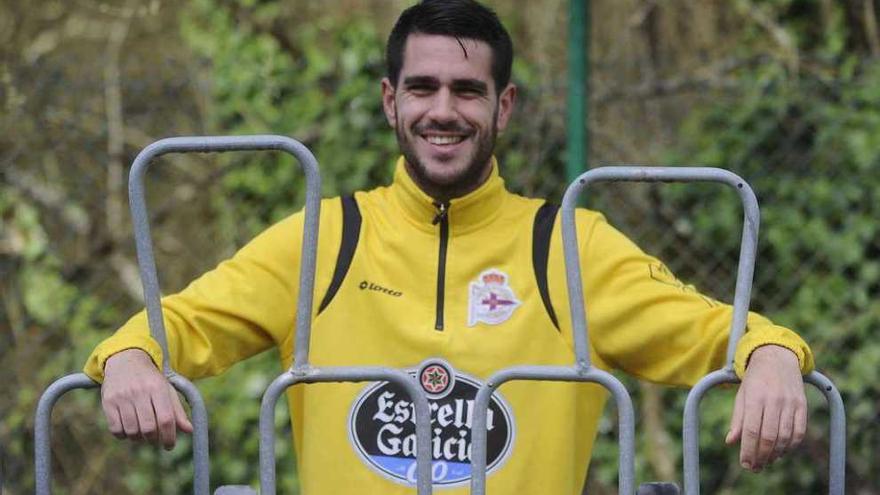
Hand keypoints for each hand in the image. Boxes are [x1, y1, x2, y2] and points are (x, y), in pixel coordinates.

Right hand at [101, 348, 192, 449]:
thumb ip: (177, 410)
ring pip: (132, 431)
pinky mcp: (108, 402)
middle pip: (148, 428)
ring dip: (138, 438)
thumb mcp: (167, 390)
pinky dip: (123, 435)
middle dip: (153, 439)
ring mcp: (122, 397)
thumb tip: (189, 430)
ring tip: (142, 433)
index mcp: (158, 388)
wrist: (125, 360)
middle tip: (155, 439)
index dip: (169, 437)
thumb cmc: (150, 379)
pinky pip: (116, 429)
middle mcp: (140, 392)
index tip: (169, 445)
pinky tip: (128, 429)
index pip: (166, 419)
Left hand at [725, 345, 806, 471]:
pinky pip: (799, 432)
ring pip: (785, 437)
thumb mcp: (741, 395)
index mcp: (755, 397)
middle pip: (769, 437)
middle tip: (755, 467)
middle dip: (761, 457)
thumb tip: (731, 442)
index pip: (751, 430)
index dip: (748, 450)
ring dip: (776, 454)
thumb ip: (737, 419)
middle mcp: (774, 400)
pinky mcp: (802, 405)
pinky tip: (781, 452)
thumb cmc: (755, 380)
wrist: (777, 358)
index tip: (745, 464)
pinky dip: (791, 446)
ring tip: (766, 461)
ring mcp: (790, 403)